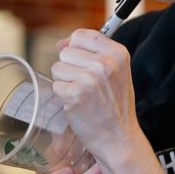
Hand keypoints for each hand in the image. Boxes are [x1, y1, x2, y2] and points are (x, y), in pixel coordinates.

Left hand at [51, 29, 141, 161]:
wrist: (118, 138)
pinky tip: (78, 104)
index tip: (78, 60)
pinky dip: (63, 96)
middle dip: (70, 68)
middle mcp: (104, 63)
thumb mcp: (116, 72)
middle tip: (86, 85)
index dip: (74, 46)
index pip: (81, 35)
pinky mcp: (74, 94)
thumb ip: (93, 53)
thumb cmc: (116, 106)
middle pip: (66, 52)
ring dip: (65, 82)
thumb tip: (60, 44)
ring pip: (58, 68)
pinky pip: (56, 85)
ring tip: (83, 95)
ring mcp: (89, 79)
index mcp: (118, 54)